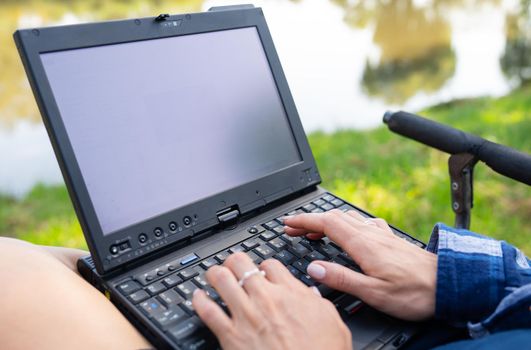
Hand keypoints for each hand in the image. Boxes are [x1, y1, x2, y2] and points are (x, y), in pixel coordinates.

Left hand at [192, 252, 351, 349]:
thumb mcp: (332, 322)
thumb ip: (317, 302)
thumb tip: (308, 293)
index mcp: (291, 293)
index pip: (270, 264)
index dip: (263, 265)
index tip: (261, 272)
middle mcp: (266, 299)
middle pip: (241, 263)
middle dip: (234, 261)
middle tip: (232, 265)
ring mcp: (246, 316)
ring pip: (221, 280)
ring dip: (215, 274)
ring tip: (213, 274)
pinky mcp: (231, 336)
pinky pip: (208, 311)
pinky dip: (199, 301)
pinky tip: (197, 297)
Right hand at [284, 210, 436, 320]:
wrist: (450, 284)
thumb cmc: (415, 293)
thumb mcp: (374, 292)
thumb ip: (342, 278)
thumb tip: (314, 268)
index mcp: (363, 244)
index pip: (326, 224)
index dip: (303, 221)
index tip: (287, 222)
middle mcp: (371, 234)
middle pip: (333, 218)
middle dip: (310, 220)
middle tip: (292, 228)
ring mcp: (382, 234)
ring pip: (347, 219)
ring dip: (326, 221)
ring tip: (313, 230)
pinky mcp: (390, 239)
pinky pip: (362, 223)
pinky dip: (345, 223)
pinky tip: (350, 230)